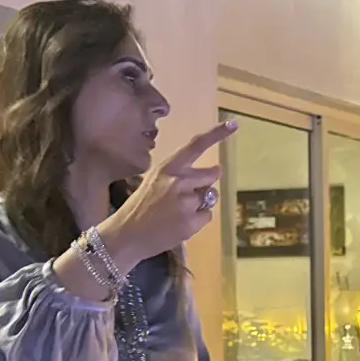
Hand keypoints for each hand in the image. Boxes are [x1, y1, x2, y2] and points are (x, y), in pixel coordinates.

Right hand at [99, 120, 235, 267]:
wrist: (127, 235)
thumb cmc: (139, 208)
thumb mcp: (154, 181)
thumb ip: (178, 175)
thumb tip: (210, 174)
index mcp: (168, 167)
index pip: (196, 145)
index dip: (216, 134)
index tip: (232, 124)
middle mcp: (179, 180)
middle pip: (211, 174)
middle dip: (209, 181)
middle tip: (193, 192)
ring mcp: (186, 201)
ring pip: (209, 197)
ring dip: (200, 204)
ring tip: (177, 213)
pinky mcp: (191, 221)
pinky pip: (207, 216)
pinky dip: (198, 221)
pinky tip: (180, 224)